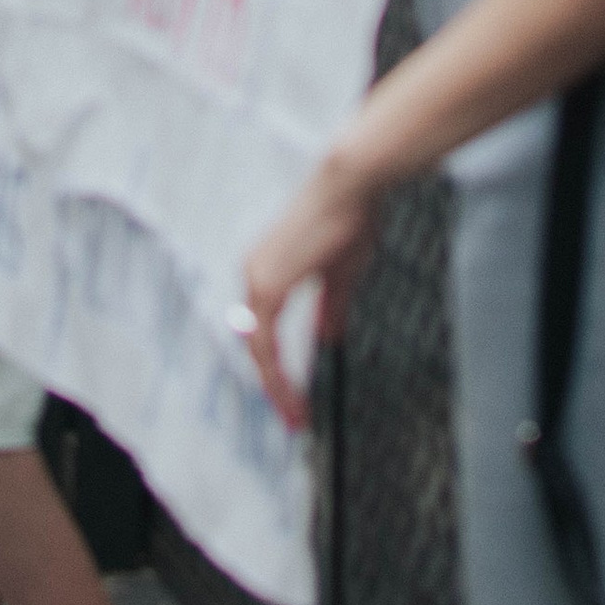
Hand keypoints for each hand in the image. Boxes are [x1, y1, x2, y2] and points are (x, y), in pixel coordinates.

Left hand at [240, 157, 383, 431]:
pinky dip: (278, 374)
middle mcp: (254, 274)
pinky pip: (266, 343)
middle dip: (276, 387)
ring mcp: (257, 278)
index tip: (295, 400)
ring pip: (259, 349)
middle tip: (295, 419)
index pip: (265, 333)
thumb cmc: (349, 218)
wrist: (351, 185)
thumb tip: (327, 336)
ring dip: (277, 387)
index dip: (278, 370)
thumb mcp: (340, 274)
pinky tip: (292, 395)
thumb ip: (330, 308)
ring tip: (296, 416)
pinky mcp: (267, 284)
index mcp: (268, 270)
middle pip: (258, 346)